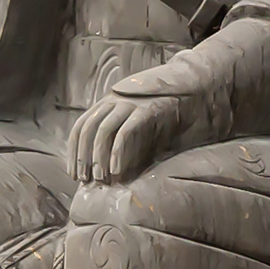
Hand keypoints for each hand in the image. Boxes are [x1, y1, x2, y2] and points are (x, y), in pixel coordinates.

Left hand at [68, 49, 245, 186]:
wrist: (195, 89)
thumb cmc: (165, 111)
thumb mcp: (137, 123)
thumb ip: (121, 138)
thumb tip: (105, 168)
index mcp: (108, 102)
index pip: (80, 126)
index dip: (74, 151)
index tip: (73, 173)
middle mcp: (115, 99)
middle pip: (88, 128)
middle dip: (82, 156)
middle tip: (84, 179)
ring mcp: (131, 103)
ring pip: (103, 130)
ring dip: (98, 156)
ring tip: (101, 178)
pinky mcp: (147, 108)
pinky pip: (126, 131)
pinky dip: (118, 151)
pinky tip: (117, 169)